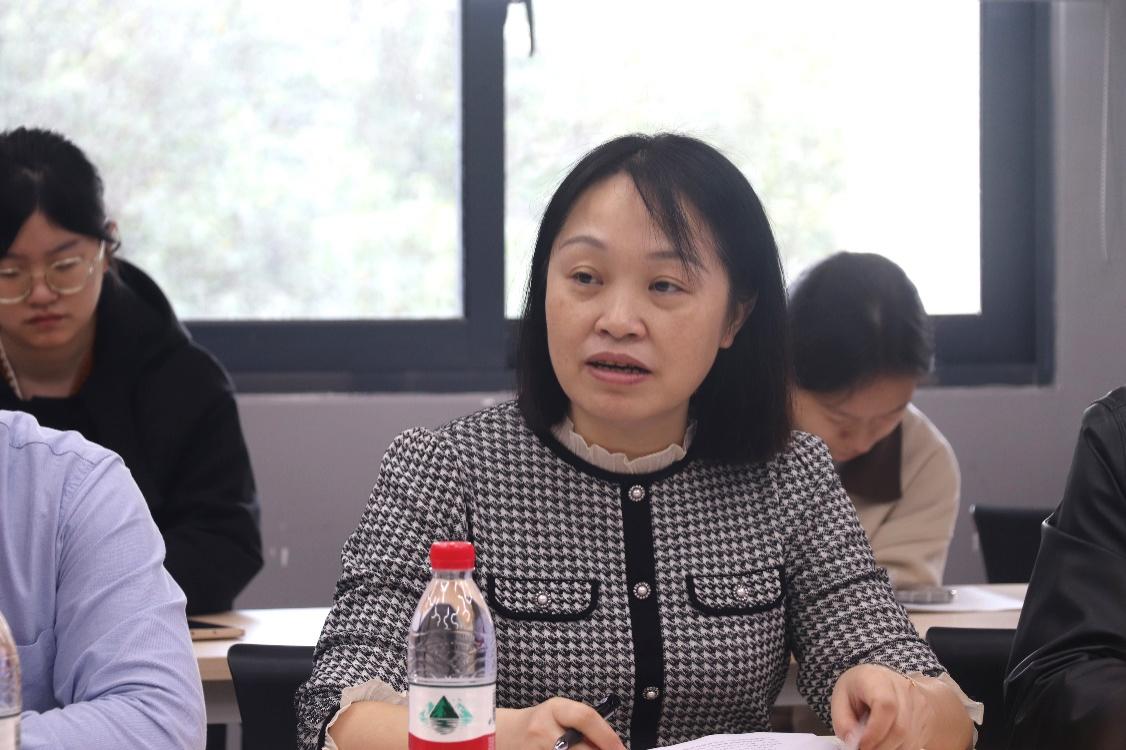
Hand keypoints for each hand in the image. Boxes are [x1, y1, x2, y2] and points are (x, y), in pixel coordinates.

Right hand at [496, 698, 625, 749]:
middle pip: (579, 748)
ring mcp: (535, 748)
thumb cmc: (541, 724)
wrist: (506, 735)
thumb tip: (612, 746)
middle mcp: (543, 728)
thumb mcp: (560, 716)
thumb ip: (583, 727)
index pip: (586, 717)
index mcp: (555, 709)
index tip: (622, 749)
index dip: (607, 735)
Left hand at [831, 664, 934, 749]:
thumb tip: (853, 743)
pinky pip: (914, 742)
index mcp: (878, 678)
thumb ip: (843, 721)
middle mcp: (904, 688)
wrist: (884, 680)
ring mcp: (919, 704)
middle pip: (900, 727)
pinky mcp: (925, 718)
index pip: (886, 706)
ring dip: (890, 749)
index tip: (861, 744)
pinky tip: (885, 743)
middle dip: (881, 747)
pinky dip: (898, 748)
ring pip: (909, 738)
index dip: (875, 731)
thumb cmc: (859, 687)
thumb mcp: (840, 697)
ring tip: (873, 745)